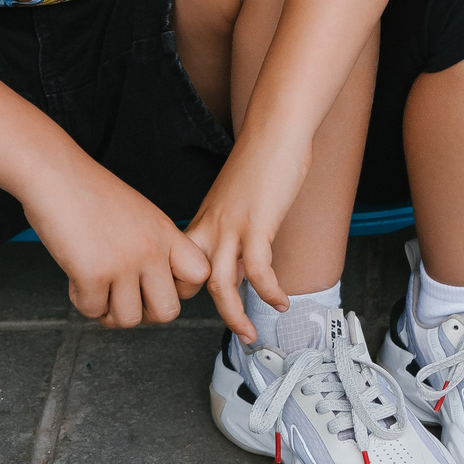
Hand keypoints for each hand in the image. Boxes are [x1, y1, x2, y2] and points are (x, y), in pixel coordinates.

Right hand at [24, 162, 209, 328]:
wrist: (56, 175)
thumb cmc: (91, 193)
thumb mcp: (140, 214)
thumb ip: (154, 246)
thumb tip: (153, 286)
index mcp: (165, 232)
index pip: (199, 274)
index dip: (180, 290)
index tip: (156, 284)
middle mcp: (151, 249)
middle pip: (168, 311)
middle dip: (143, 313)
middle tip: (124, 298)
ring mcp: (124, 263)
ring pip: (129, 319)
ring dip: (109, 311)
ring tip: (97, 288)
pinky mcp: (93, 274)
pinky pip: (93, 311)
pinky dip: (82, 301)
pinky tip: (77, 278)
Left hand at [182, 139, 313, 339]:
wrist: (276, 129)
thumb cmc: (263, 159)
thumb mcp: (239, 201)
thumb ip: (236, 234)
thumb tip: (244, 268)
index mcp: (204, 220)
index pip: (181, 268)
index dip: (188, 293)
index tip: (209, 308)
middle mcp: (211, 226)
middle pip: (191, 281)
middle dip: (205, 312)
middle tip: (229, 332)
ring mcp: (232, 226)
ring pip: (220, 284)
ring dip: (234, 316)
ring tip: (250, 335)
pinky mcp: (258, 224)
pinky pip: (259, 270)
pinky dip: (269, 292)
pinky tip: (282, 302)